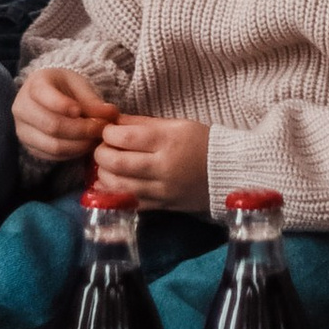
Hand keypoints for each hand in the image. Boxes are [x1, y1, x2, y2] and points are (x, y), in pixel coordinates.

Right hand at [14, 66, 118, 163]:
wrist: (50, 96)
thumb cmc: (65, 87)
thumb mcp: (79, 85)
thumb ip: (92, 100)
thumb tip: (111, 114)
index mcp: (34, 84)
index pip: (44, 96)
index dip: (63, 105)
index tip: (81, 111)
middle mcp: (22, 108)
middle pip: (52, 125)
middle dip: (81, 130)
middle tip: (101, 129)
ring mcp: (23, 130)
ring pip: (53, 145)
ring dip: (79, 145)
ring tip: (96, 138)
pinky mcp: (30, 148)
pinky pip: (53, 156)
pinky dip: (73, 153)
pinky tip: (85, 145)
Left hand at [87, 114, 211, 212]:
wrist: (227, 171)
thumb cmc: (201, 142)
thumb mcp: (176, 124)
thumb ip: (143, 123)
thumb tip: (114, 121)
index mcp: (168, 141)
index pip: (126, 138)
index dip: (108, 134)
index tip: (107, 131)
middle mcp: (163, 167)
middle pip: (118, 163)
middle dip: (101, 154)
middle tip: (100, 148)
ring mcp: (162, 190)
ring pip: (120, 186)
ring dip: (103, 175)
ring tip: (104, 166)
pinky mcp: (162, 206)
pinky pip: (131, 202)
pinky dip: (114, 194)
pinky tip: (109, 185)